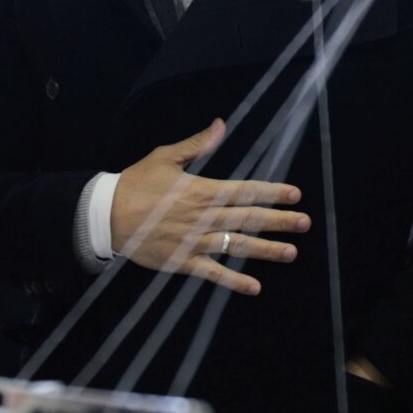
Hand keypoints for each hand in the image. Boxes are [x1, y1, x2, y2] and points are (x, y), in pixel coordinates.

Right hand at [108, 120, 308, 296]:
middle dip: (279, 221)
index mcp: (201, 190)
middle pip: (247, 218)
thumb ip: (197, 145)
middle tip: (305, 223)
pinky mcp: (182, 261)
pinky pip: (212, 273)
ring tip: (290, 253)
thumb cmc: (136, 183)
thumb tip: (221, 124)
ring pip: (236, 245)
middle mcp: (202, 216)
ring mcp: (194, 241)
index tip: (295, 194)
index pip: (244, 191)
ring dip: (265, 250)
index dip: (272, 192)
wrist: (107, 215)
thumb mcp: (165, 157)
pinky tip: (254, 287)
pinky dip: (233, 281)